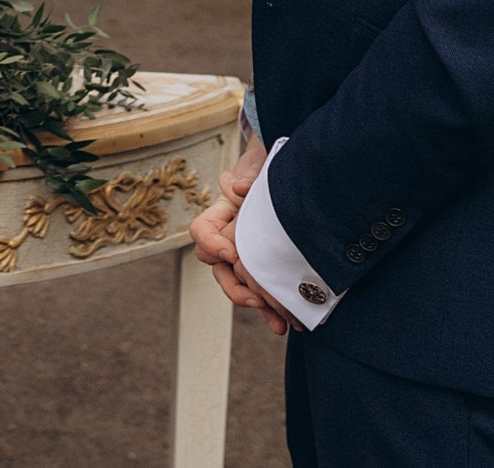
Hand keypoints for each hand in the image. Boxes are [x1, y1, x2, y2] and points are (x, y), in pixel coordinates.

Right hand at [188, 135, 298, 334]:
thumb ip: (248, 176)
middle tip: (256, 298)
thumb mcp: (260, 167)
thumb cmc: (270, 167)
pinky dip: (273, 310)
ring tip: (279, 323)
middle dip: (236, 287)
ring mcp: (246, 254)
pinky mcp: (266, 267)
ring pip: (239, 285)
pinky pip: (262, 291)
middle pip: (218, 268)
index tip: (232, 252)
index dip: (212, 244)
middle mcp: (228, 237)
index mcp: (220, 214)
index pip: (202, 232)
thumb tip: (234, 186)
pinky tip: (288, 325)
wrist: (291, 173)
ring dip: (257, 306)